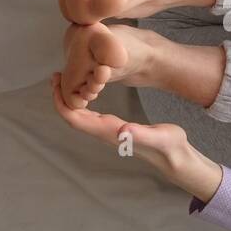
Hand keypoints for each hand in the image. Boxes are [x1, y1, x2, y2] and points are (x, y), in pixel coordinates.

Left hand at [51, 73, 222, 202]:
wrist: (175, 156)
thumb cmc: (168, 146)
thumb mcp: (158, 137)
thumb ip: (140, 134)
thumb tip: (122, 130)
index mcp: (109, 131)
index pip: (75, 119)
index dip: (62, 102)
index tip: (56, 83)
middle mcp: (105, 132)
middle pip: (73, 116)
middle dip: (61, 96)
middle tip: (55, 74)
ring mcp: (109, 130)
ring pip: (81, 116)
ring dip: (70, 98)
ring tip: (66, 77)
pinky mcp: (115, 127)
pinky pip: (91, 115)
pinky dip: (83, 100)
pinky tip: (87, 89)